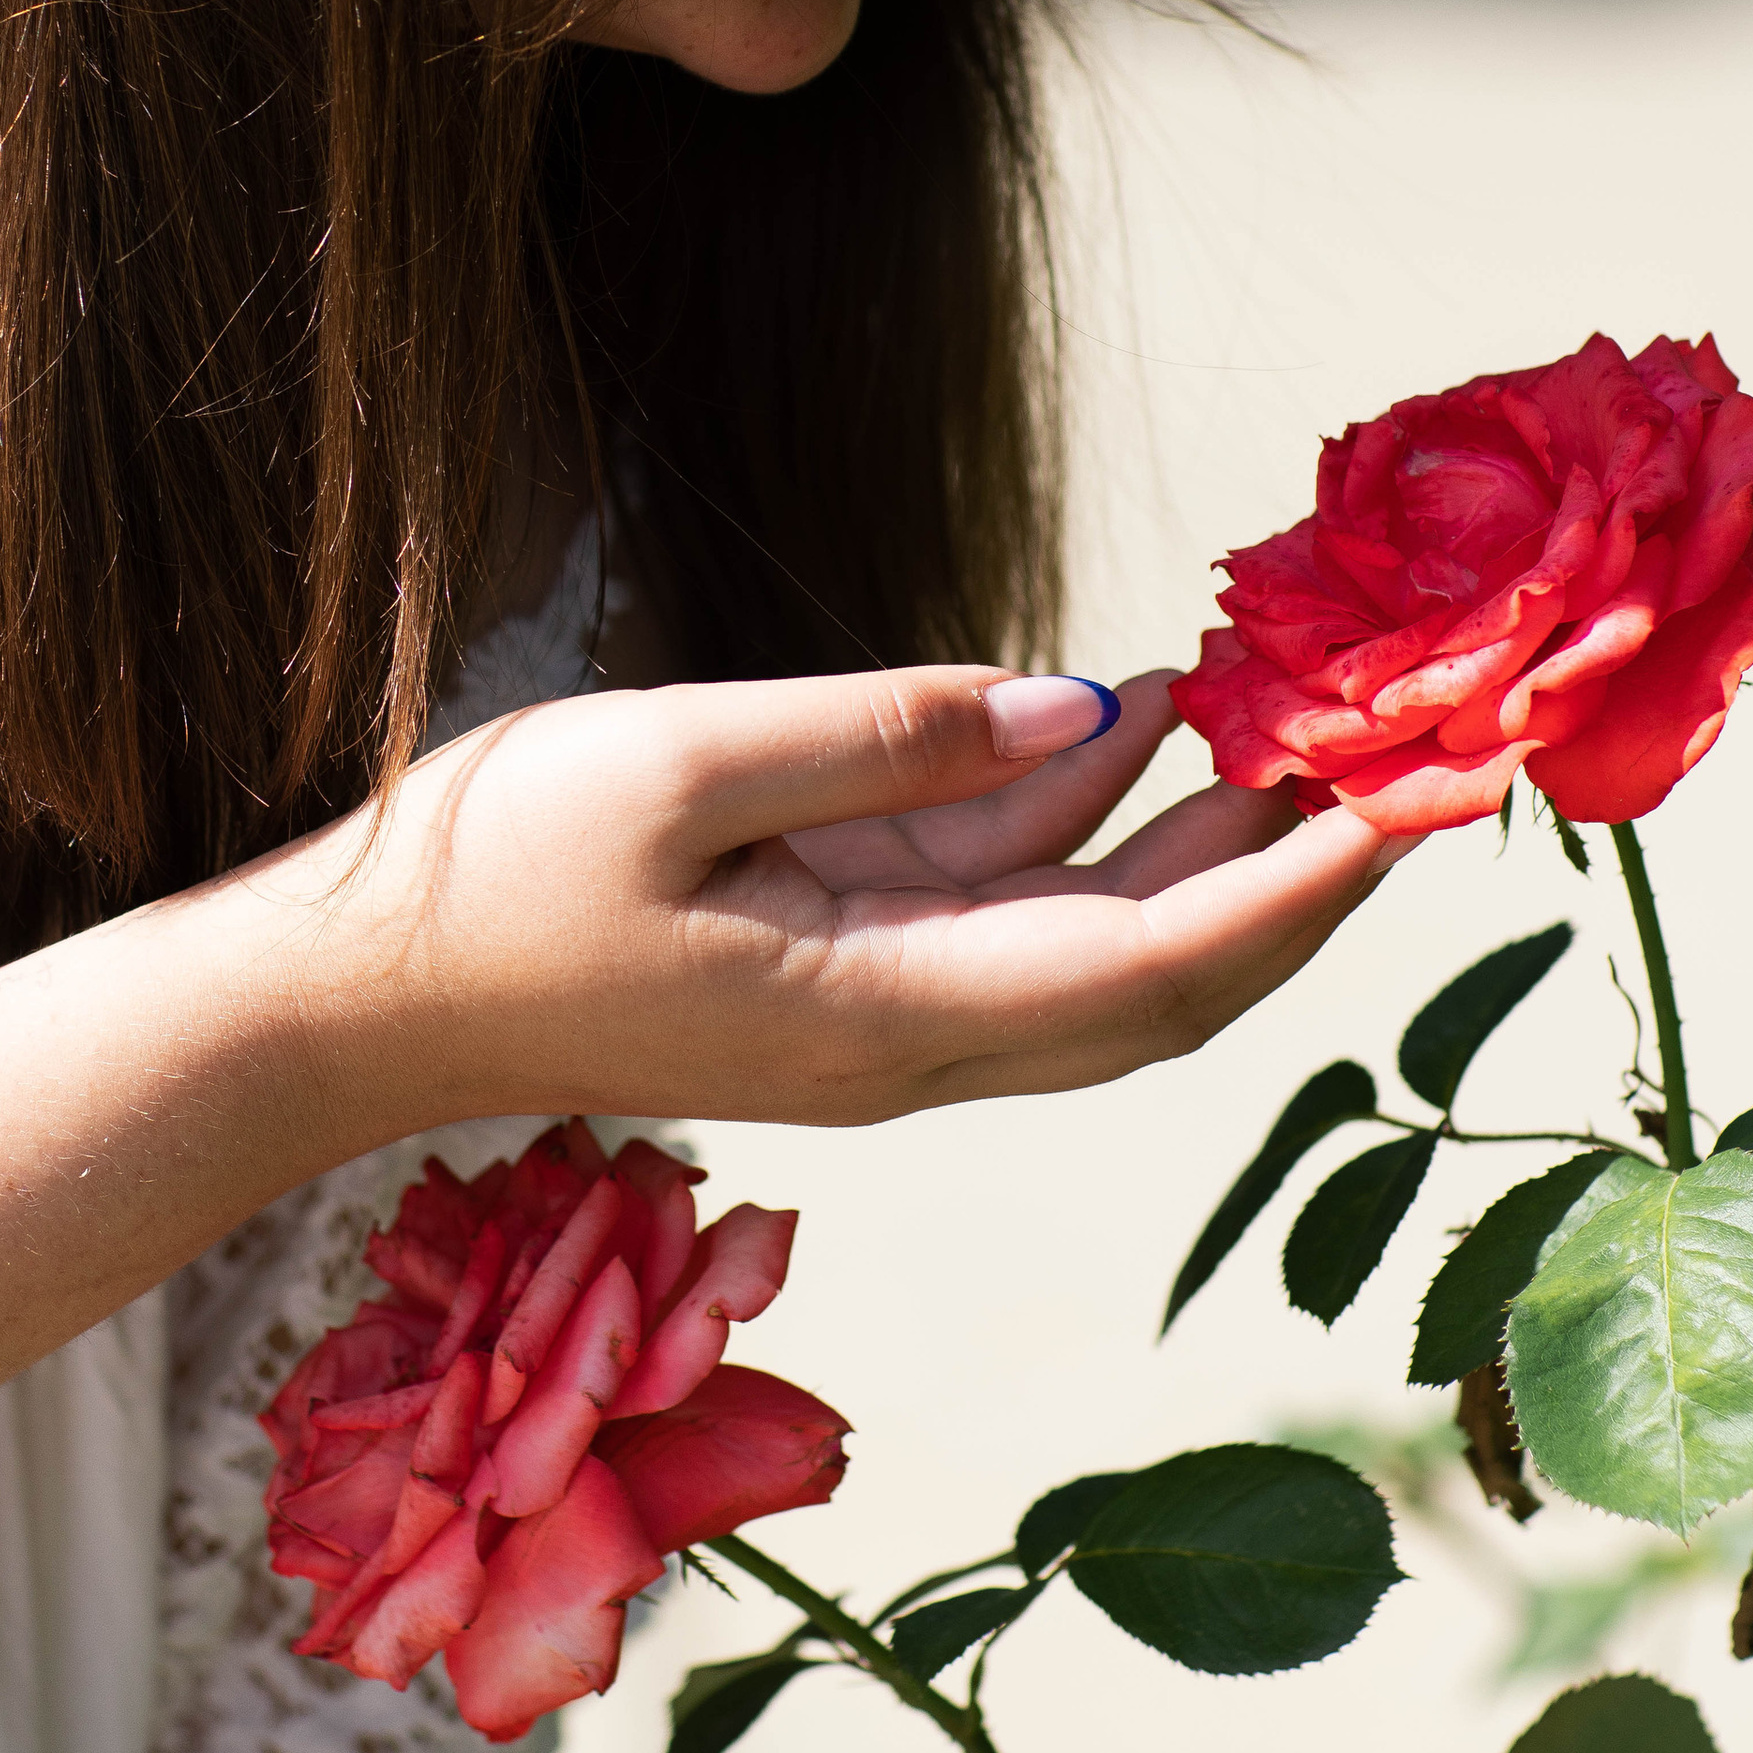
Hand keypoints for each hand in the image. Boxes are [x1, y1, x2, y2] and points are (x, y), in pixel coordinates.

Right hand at [312, 658, 1408, 1138]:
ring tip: (1282, 709)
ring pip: (1087, 944)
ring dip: (1190, 842)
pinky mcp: (827, 978)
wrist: (348, 1000)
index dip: (1297, 895)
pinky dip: (1074, 823)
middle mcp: (906, 1043)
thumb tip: (1089, 715)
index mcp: (886, 1015)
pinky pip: (994, 909)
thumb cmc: (488, 878)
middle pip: (1156, 981)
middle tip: (1387, 754)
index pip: (1156, 970)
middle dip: (1284, 878)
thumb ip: (892, 735)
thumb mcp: (683, 761)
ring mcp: (868, 1019)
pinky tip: (1119, 721)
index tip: (1404, 808)